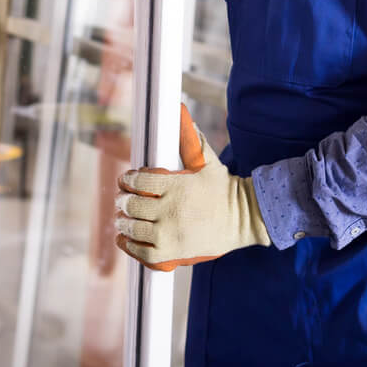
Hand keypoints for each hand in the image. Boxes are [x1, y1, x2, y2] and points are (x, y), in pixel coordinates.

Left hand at [115, 105, 269, 270]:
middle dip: (123, 200)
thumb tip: (182, 114)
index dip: (128, 179)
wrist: (244, 219)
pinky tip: (124, 239)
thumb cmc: (225, 190)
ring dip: (123, 222)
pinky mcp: (173, 252)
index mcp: (176, 185)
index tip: (126, 180)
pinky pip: (142, 252)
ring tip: (123, 218)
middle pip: (132, 204)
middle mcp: (170, 209)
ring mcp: (170, 233)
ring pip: (133, 228)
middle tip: (122, 199)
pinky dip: (129, 246)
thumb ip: (192, 140)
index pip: (139, 180)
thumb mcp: (208, 162)